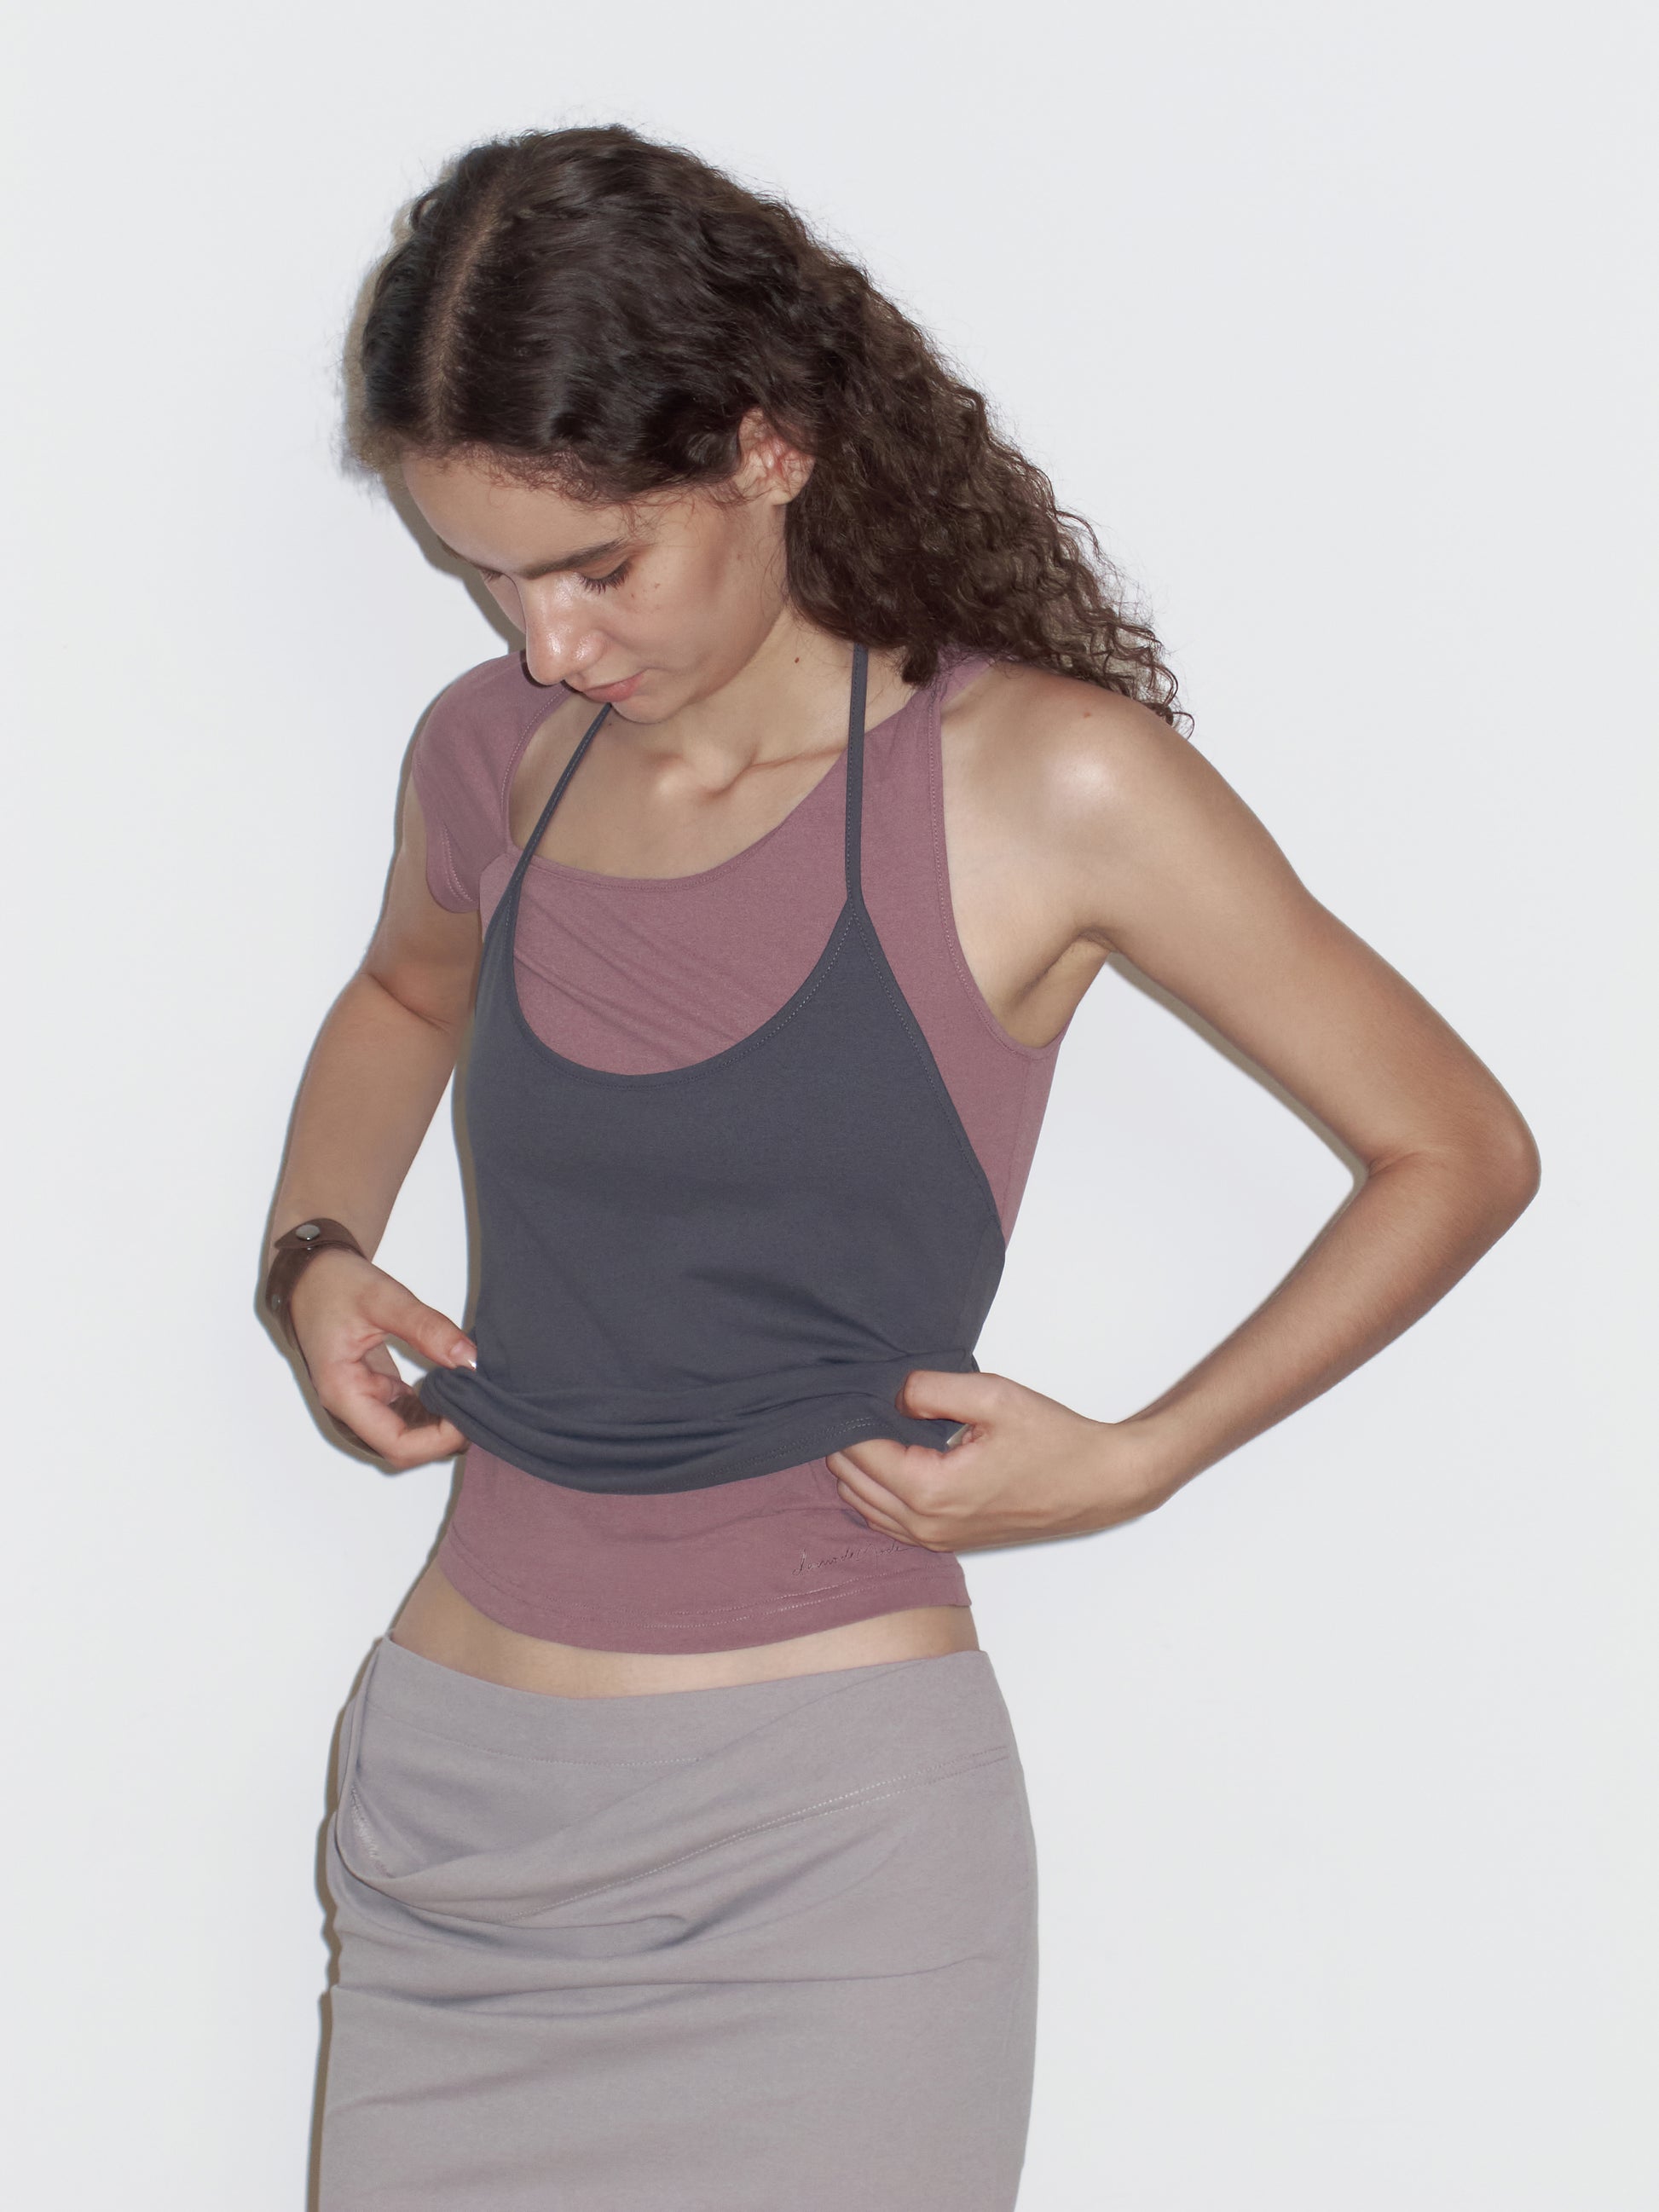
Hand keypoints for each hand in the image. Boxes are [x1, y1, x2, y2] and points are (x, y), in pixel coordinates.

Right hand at [284, 1249, 474, 1466]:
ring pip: (408, 1436)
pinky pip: (407, 1416)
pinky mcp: (374, 1393)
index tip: (469, 1413)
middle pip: (404, 1447)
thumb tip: (470, 1359)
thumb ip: (426, 1327)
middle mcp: (350, 1408)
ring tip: (470, 1394)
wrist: (311, 1276)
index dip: (438, 1439)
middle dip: (444, 1434)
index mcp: (344, 1393)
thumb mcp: (383, 1298)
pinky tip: (454, 1389)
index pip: (397, 1444)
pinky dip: (432, 1410)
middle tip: (478, 1401)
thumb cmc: (334, 1285)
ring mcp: (362, 1403)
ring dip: (440, 1424)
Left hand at [825, 1369, 1167, 1552]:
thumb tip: (892, 1393)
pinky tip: (890, 1460)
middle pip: (852, 1481)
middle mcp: (926, 1524)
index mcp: (930, 1490)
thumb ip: (931, 1389)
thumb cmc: (1056, 1442)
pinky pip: (889, 1522)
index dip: (850, 1415)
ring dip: (858, 1468)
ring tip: (874, 1425)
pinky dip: (876, 1493)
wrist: (1100, 1484)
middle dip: (847, 1442)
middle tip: (863, 1402)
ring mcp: (936, 1539)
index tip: (854, 1387)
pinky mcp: (949, 1541)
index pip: (858, 1452)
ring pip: (864, 1505)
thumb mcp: (992, 1396)